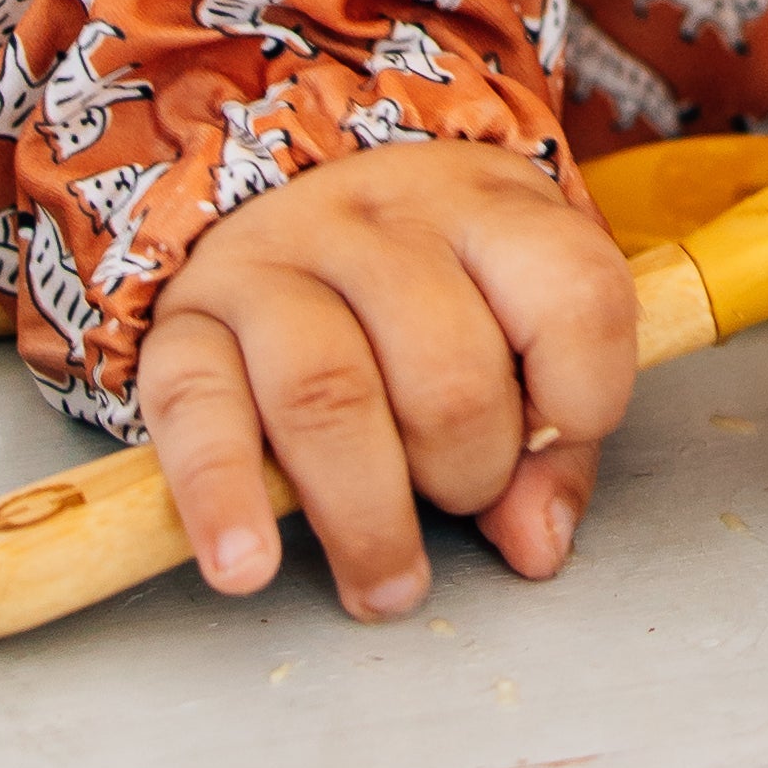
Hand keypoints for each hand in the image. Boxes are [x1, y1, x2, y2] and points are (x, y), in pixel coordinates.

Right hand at [141, 138, 639, 616]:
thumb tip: (537, 545)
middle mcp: (383, 216)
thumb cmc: (427, 285)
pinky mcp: (185, 320)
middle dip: (468, 475)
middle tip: (460, 501)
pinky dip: (222, 498)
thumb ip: (553, 440)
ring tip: (384, 583)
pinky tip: (245, 564)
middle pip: (447, 374)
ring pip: (329, 394)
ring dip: (365, 519)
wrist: (277, 184)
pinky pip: (197, 411)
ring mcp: (275, 258)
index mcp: (491, 205)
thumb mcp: (519, 322)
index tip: (555, 437)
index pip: (574, 296)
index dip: (582, 398)